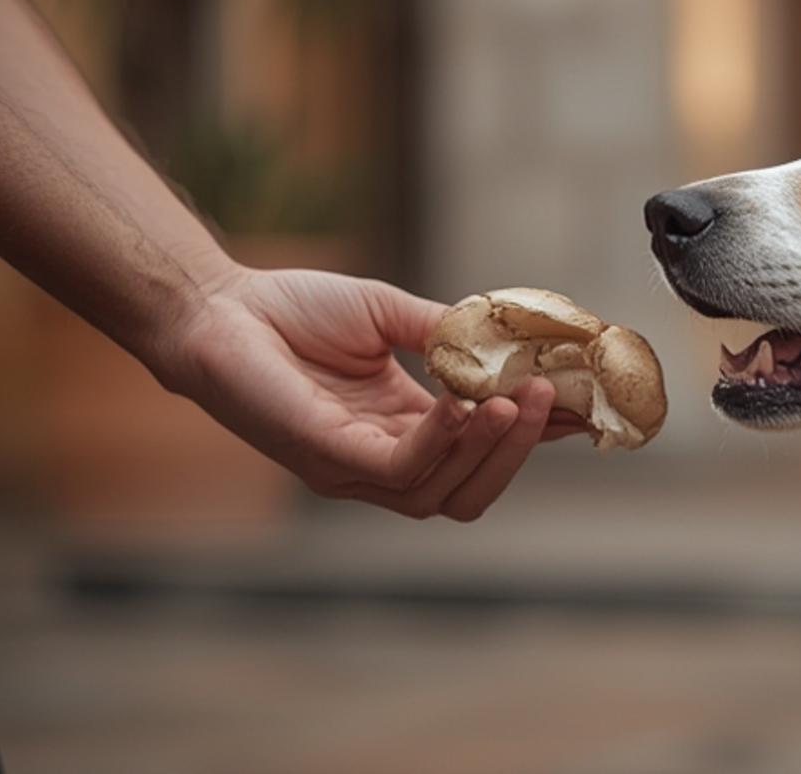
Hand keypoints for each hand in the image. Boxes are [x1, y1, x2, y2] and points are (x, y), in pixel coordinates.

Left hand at [156, 267, 583, 519]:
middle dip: (521, 452)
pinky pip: (399, 469)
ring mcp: (353, 469)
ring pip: (443, 493)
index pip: (483, 451)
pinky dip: (441, 441)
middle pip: (471, 492)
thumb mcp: (391, 315)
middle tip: (552, 400)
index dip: (535, 436)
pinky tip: (464, 404)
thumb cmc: (292, 309)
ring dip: (491, 449)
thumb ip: (448, 333)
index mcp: (404, 431)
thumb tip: (515, 336)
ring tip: (518, 398)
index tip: (582, 405)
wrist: (218, 306)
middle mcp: (383, 462)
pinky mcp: (327, 458)